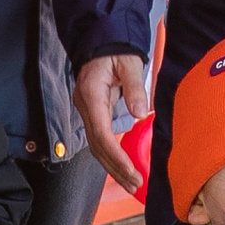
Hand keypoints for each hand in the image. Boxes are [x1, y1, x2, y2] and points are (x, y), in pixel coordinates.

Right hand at [74, 52, 148, 188]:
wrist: (100, 40)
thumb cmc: (114, 50)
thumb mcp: (128, 63)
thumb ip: (133, 87)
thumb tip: (139, 112)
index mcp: (91, 94)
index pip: (101, 133)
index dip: (115, 155)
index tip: (130, 170)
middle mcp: (85, 106)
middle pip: (97, 146)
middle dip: (115, 168)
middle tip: (135, 184)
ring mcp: (86, 110)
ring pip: (96, 146)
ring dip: (113, 166)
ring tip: (131, 182)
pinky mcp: (92, 112)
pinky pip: (99, 139)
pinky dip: (111, 156)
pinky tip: (122, 167)